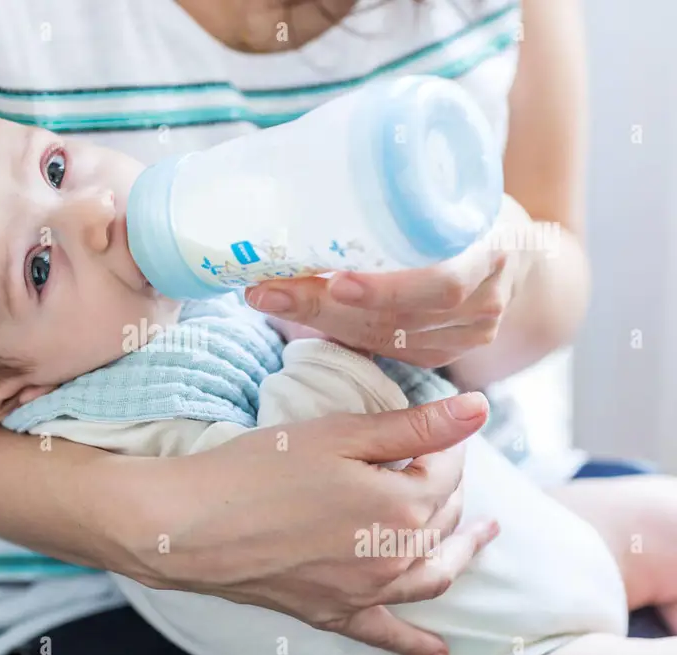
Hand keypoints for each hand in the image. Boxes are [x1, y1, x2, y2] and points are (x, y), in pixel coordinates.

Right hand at [133, 391, 498, 654]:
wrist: (194, 525)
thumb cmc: (258, 470)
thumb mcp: (338, 434)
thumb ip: (413, 427)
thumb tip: (476, 409)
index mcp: (401, 506)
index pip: (446, 470)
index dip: (443, 443)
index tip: (431, 425)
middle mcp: (394, 557)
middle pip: (441, 518)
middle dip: (448, 485)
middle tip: (438, 460)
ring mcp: (366, 591)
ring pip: (433, 573)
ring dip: (460, 552)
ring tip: (480, 537)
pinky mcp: (334, 612)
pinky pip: (387, 632)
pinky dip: (417, 644)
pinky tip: (438, 653)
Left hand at [245, 196, 536, 368]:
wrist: (517, 253)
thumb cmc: (468, 208)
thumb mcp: (450, 185)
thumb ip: (406, 187)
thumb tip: (314, 170)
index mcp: (492, 249)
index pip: (442, 282)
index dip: (387, 288)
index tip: (335, 280)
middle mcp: (483, 300)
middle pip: (398, 317)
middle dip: (323, 307)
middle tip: (268, 291)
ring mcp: (466, 334)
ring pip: (384, 337)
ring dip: (320, 321)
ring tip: (272, 299)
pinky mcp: (443, 352)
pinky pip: (386, 348)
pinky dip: (341, 332)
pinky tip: (303, 315)